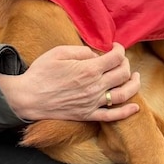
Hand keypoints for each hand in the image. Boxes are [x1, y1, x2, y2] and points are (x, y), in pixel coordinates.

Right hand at [0, 43, 140, 121]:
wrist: (27, 97)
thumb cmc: (41, 72)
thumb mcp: (59, 52)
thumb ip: (82, 51)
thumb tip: (97, 55)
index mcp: (88, 69)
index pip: (116, 57)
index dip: (119, 49)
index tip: (115, 47)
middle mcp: (94, 86)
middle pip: (123, 74)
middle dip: (125, 63)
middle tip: (120, 61)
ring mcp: (92, 102)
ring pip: (124, 94)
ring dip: (134, 85)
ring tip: (135, 78)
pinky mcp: (88, 115)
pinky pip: (112, 116)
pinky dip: (127, 112)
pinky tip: (135, 106)